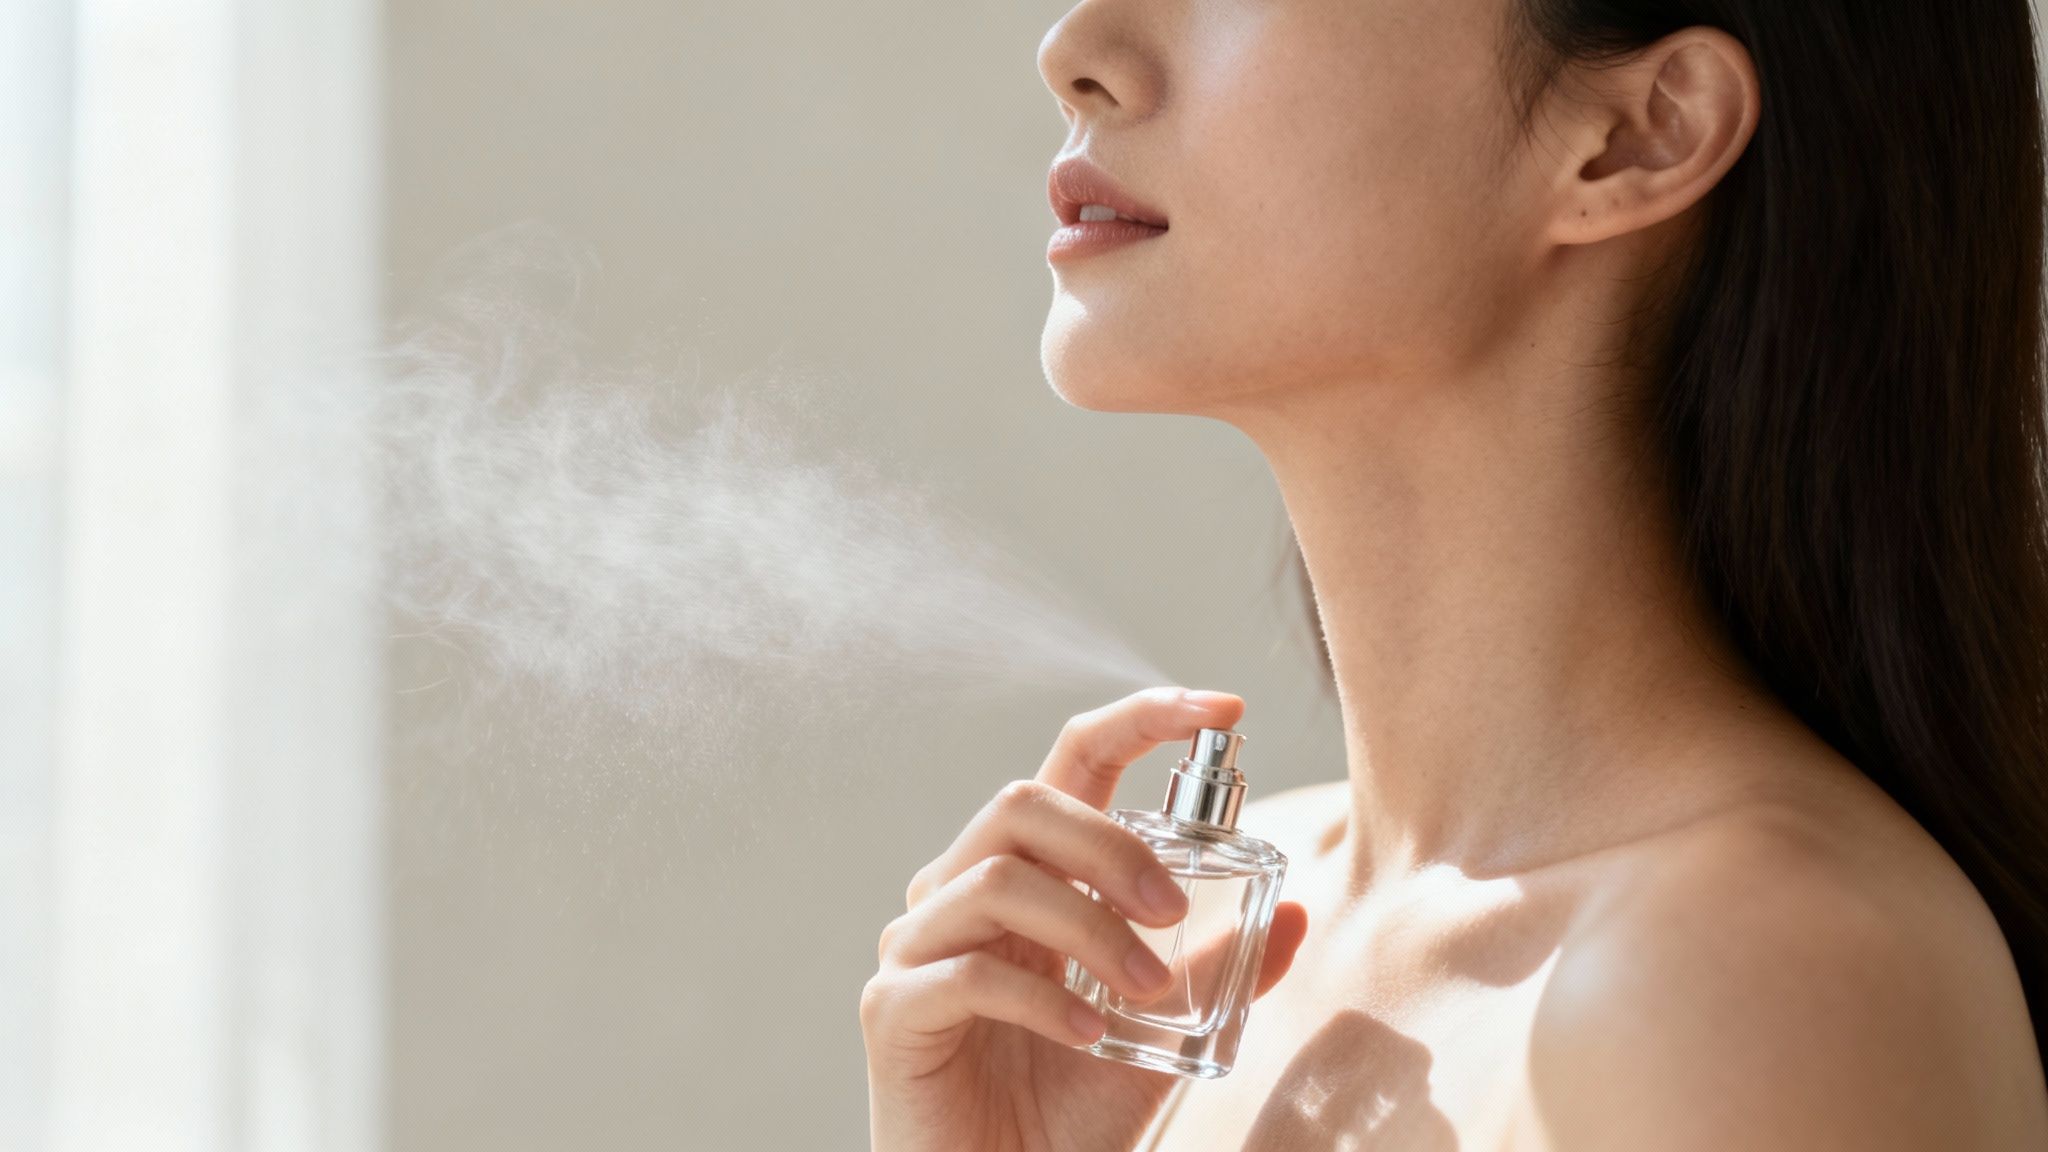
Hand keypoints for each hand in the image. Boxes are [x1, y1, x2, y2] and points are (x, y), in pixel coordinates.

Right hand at [860, 687, 1310, 1151]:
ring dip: (1090, 928)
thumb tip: (1294, 911)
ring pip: (999, 879)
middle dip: (1111, 844)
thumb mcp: (1161, 1033)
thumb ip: (1214, 970)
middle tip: (1174, 913)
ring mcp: (917, 947)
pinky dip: (1043, 1001)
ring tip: (1146, 993)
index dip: (1141, 719)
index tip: (1223, 708)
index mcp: (1025, 877)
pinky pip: (967, 973)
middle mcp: (959, 892)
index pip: (1072, 762)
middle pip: (1023, 802)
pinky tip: (1088, 1037)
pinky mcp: (893, 1009)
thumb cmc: (1063, 1111)